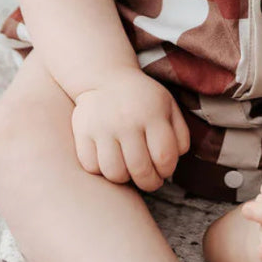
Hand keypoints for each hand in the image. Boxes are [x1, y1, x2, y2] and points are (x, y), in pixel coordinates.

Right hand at [70, 69, 190, 191]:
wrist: (106, 78)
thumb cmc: (143, 100)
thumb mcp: (169, 108)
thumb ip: (180, 135)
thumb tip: (174, 162)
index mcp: (152, 114)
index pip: (164, 157)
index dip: (167, 170)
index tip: (164, 170)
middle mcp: (126, 120)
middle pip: (140, 170)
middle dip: (149, 182)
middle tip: (149, 180)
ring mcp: (102, 127)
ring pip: (114, 173)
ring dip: (124, 178)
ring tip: (128, 169)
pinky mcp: (82, 132)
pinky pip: (91, 167)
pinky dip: (101, 170)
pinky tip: (109, 159)